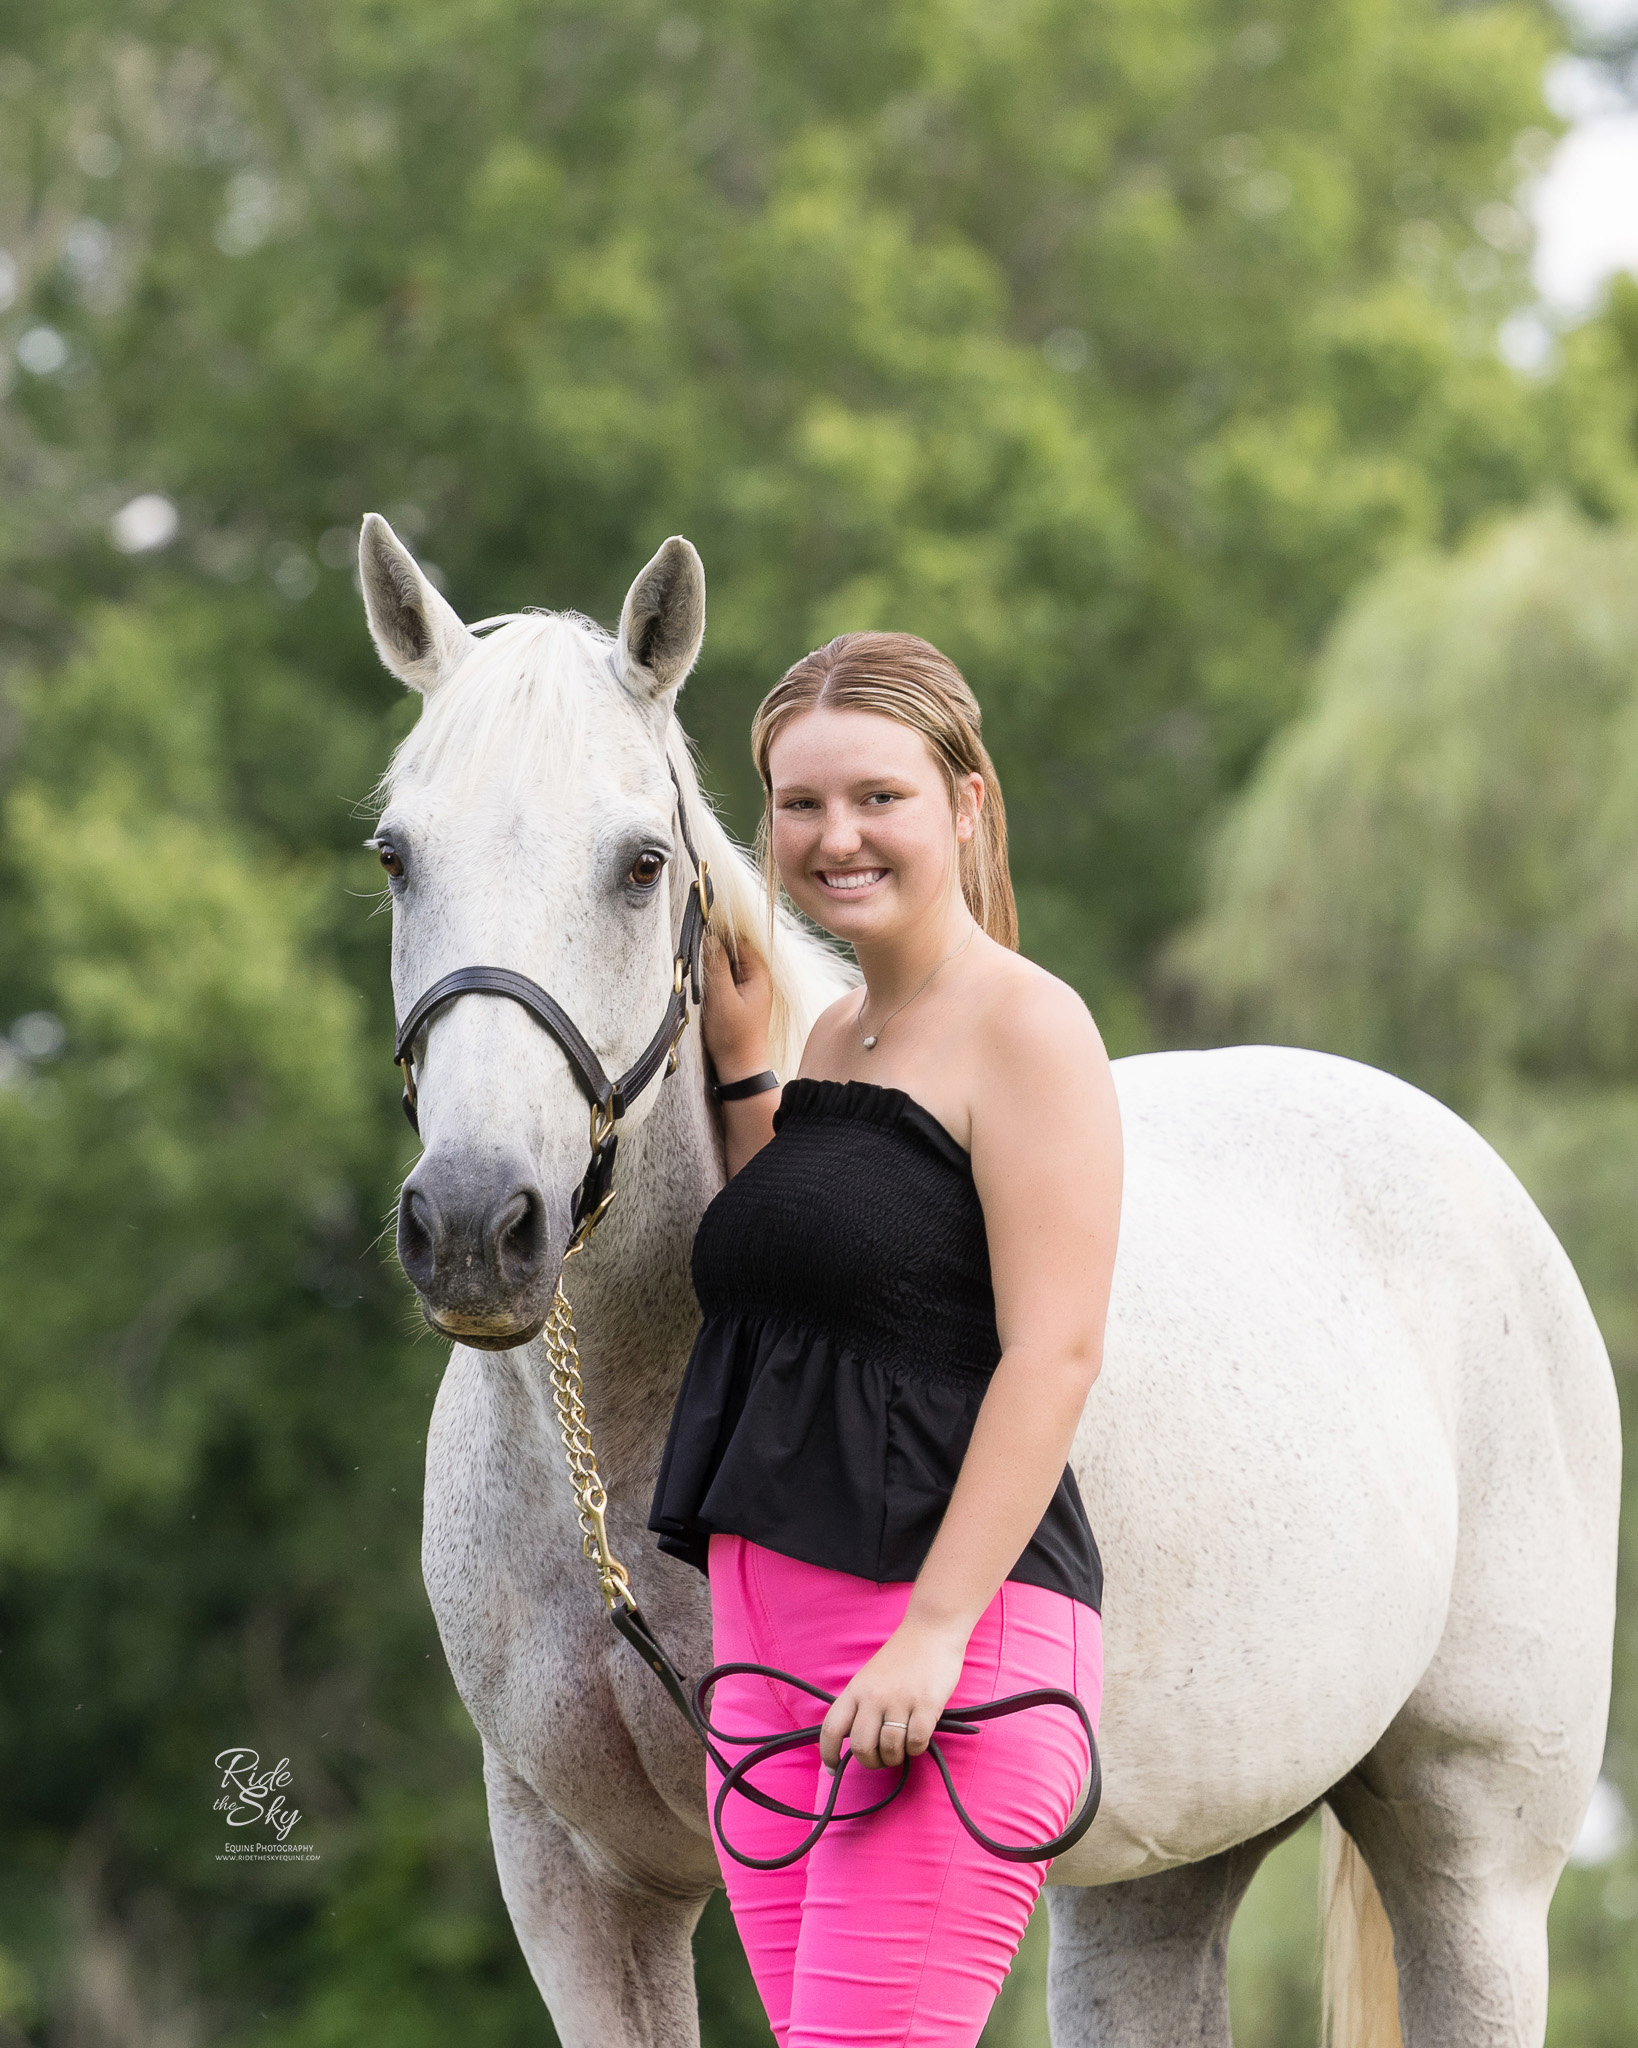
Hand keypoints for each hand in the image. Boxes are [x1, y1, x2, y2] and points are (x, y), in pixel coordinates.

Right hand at [702, 932, 773, 1081]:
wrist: (739, 1067)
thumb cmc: (733, 1037)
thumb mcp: (722, 998)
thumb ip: (717, 966)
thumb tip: (711, 938)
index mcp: (759, 974)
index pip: (739, 941)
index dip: (720, 938)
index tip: (699, 939)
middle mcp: (756, 978)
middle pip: (733, 952)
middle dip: (714, 953)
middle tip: (695, 961)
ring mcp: (748, 989)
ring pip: (727, 966)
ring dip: (712, 968)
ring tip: (699, 978)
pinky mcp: (738, 999)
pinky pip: (725, 980)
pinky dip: (713, 980)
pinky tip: (704, 990)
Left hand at [818, 1616, 967, 1772]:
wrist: (931, 1631)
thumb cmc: (901, 1658)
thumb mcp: (869, 1678)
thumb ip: (860, 1706)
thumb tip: (856, 1743)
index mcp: (856, 1690)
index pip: (831, 1728)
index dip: (828, 1754)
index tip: (832, 1768)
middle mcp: (874, 1696)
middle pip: (861, 1747)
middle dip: (871, 1762)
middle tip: (881, 1759)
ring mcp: (900, 1700)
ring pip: (889, 1749)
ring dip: (896, 1757)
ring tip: (902, 1749)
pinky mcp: (926, 1704)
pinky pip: (916, 1743)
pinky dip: (916, 1749)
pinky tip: (918, 1739)